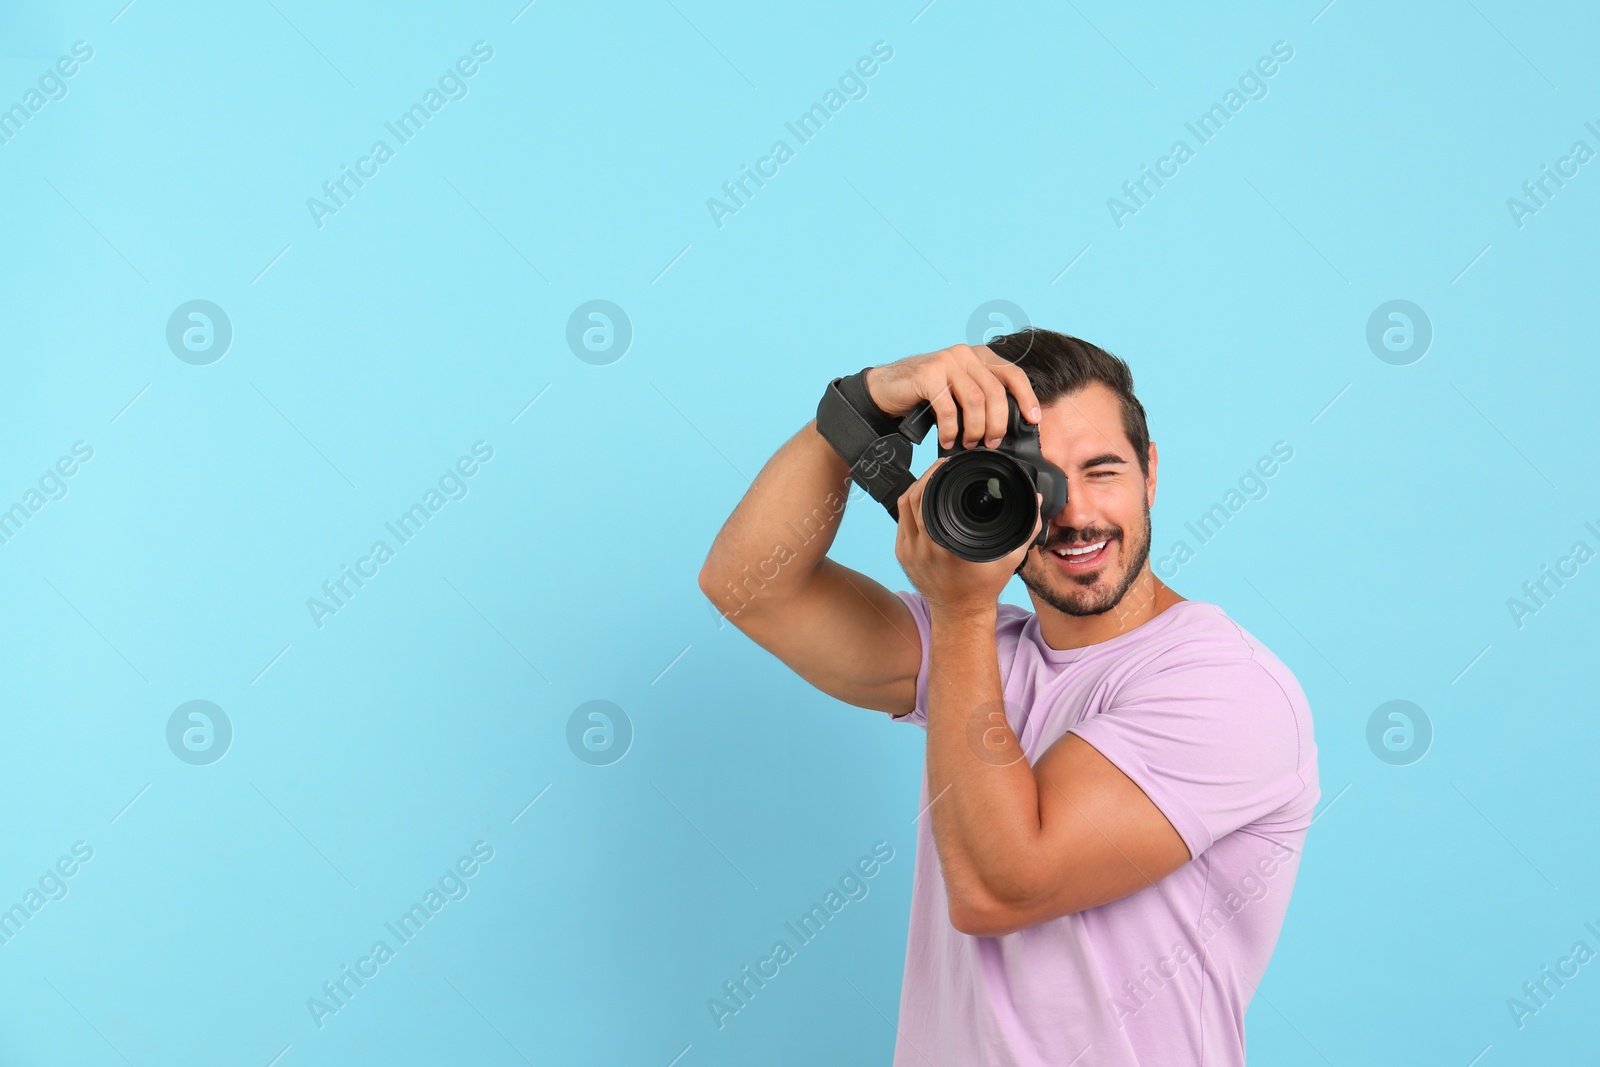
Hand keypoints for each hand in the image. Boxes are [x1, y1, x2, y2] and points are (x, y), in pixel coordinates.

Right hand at [864, 344, 1041, 451]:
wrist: (887, 388)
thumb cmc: (925, 394)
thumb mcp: (959, 391)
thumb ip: (981, 397)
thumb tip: (1006, 426)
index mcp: (978, 356)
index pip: (1013, 373)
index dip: (1027, 397)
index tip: (1034, 419)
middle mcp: (965, 354)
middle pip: (995, 392)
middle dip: (998, 423)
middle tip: (992, 443)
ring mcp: (946, 361)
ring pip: (975, 401)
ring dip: (975, 429)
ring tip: (970, 443)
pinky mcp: (927, 374)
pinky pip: (948, 408)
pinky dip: (951, 430)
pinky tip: (948, 440)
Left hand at [895, 457, 1041, 619]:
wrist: (961, 613)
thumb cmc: (983, 587)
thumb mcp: (1010, 558)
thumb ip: (1026, 529)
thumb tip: (1037, 502)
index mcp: (944, 546)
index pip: (927, 497)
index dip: (935, 474)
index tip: (947, 462)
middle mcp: (921, 548)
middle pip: (911, 497)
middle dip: (925, 476)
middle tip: (941, 466)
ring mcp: (908, 552)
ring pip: (903, 507)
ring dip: (916, 488)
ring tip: (933, 478)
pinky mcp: (902, 554)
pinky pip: (901, 521)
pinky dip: (911, 506)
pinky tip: (925, 499)